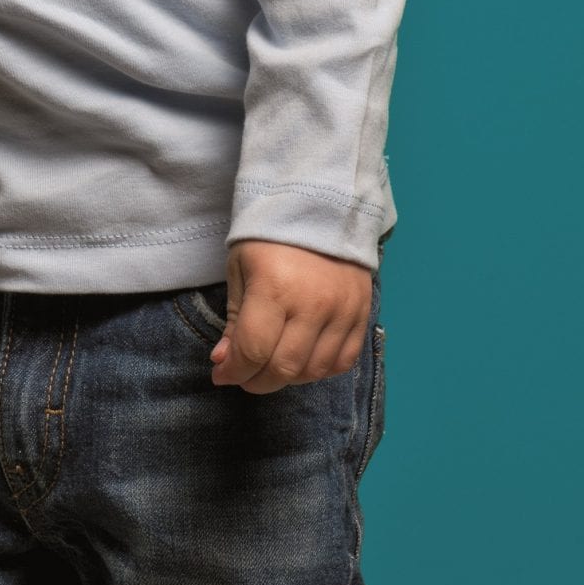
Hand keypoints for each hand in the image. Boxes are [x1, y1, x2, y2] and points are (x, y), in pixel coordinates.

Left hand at [209, 240, 373, 394]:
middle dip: (256, 381)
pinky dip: (320, 370)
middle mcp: (312, 303)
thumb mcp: (240, 268)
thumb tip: (225, 363)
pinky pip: (343, 361)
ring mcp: (342, 310)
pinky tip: (303, 358)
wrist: (319, 203)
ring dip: (287, 378)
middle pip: (284, 368)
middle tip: (244, 373)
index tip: (221, 373)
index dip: (233, 371)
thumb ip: (234, 321)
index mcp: (274, 287)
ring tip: (271, 364)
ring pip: (314, 371)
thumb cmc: (270, 235)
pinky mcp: (361, 312)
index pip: (253, 351)